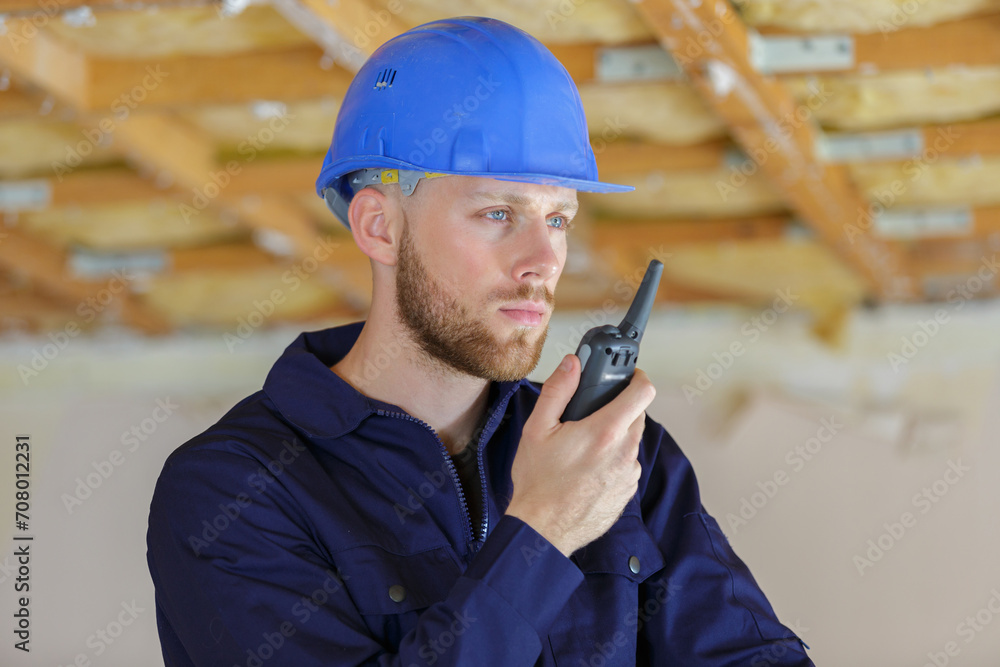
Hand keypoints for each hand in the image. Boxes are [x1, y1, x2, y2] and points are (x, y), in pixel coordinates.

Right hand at [505, 354, 654, 556]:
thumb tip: (572, 364)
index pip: (643, 392)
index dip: (638, 377)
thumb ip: (558, 391)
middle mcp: (625, 452)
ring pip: (632, 440)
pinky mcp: (628, 490)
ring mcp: (629, 474)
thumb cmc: (538, 482)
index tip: (629, 376)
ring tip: (584, 444)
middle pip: (638, 414)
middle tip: (593, 410)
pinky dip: (614, 459)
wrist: (543, 530)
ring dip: (616, 435)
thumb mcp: (537, 429)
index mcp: (605, 432)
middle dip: (620, 406)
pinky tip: (588, 467)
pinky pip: (627, 463)